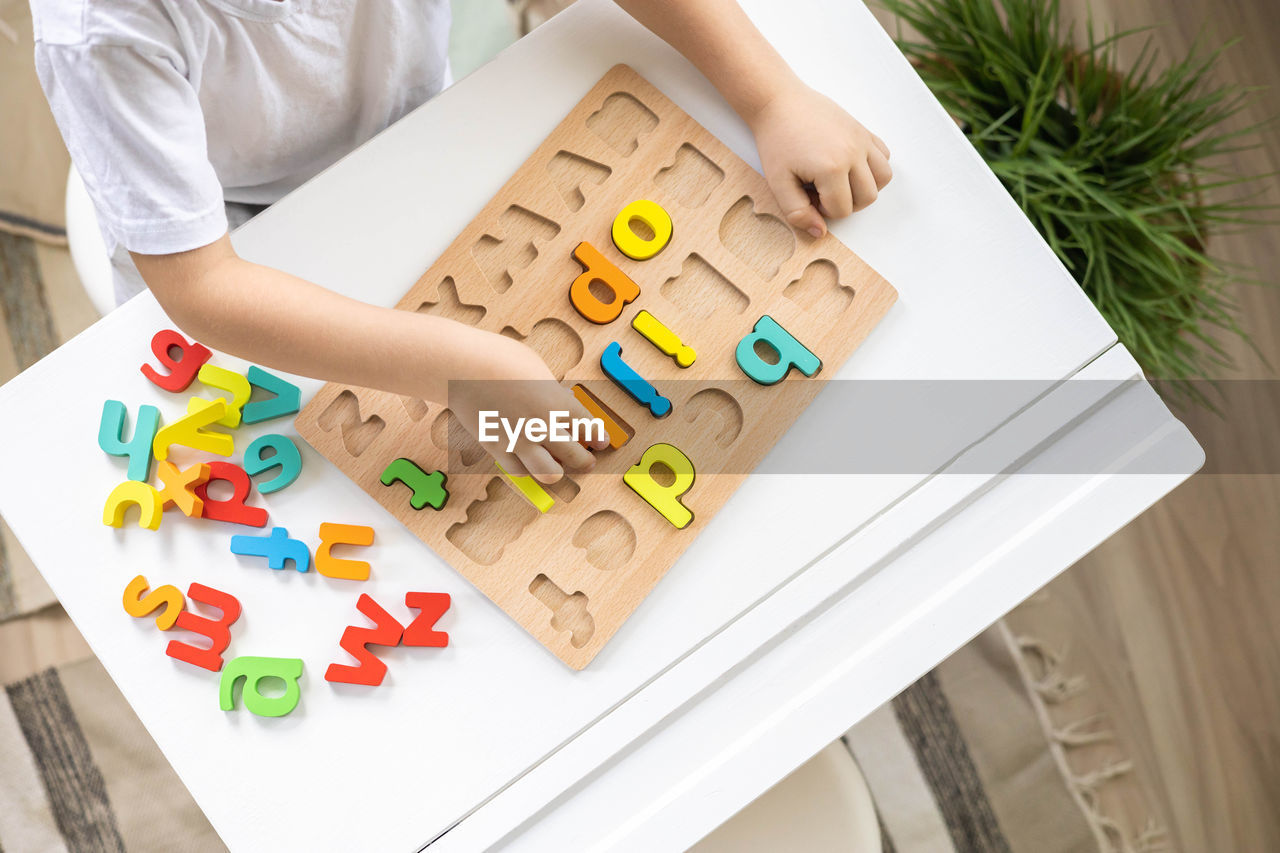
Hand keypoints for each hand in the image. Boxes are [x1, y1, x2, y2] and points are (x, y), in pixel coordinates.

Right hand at [448, 331, 608, 482]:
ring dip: (559, 471)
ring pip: (550, 473)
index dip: (599, 438)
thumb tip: (563, 403)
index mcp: (559, 404)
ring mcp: (520, 441)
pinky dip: (527, 469)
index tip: (602, 442)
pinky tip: (529, 463)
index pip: (589, 430)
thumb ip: (553, 391)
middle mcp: (543, 427)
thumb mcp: (538, 368)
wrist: (462, 367)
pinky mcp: (497, 449)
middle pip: (576, 456)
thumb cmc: (500, 359)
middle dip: (585, 460)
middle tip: (587, 460)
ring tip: (559, 467)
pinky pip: (519, 471)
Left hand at [748, 82, 891, 236]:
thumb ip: (797, 212)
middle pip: (867, 198)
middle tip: (820, 191)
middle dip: (845, 203)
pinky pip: (884, 156)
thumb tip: (819, 232)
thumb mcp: (778, 183)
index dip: (822, 211)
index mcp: (831, 168)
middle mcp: (853, 153)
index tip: (806, 195)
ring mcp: (862, 140)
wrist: (779, 102)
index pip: (842, 211)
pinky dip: (873, 167)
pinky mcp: (864, 130)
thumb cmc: (776, 141)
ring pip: (883, 179)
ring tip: (839, 182)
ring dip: (864, 188)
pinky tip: (849, 166)